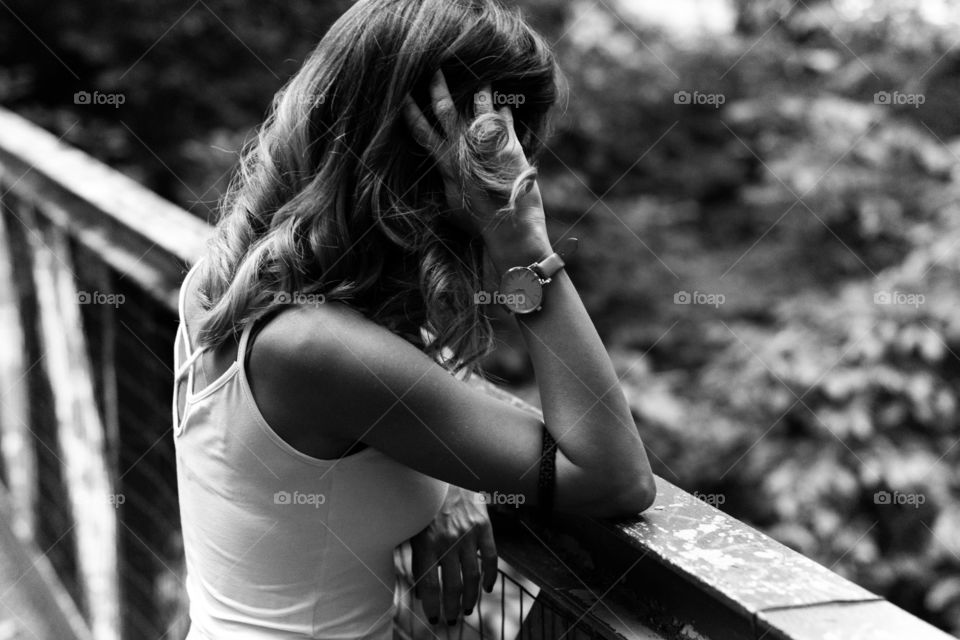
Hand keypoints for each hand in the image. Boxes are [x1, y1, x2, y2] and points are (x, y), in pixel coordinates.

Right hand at [402, 69, 545, 240]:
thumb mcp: (455, 208)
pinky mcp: (509, 149)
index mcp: (446, 166)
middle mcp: (463, 153)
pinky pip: (505, 123)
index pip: (421, 132)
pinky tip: (506, 104)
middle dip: (438, 89)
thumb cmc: (478, 226)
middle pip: (445, 112)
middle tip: (434, 68)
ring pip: (479, 110)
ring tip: (482, 77)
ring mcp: (486, 149)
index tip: (402, 96)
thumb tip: (444, 180)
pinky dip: (504, 113)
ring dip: (480, 92)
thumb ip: (448, 188)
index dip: (410, 113)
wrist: (509, 232)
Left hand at [408, 485, 497, 624]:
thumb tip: (420, 593)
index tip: (434, 619)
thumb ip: (416, 559)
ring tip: (467, 609)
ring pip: (472, 576)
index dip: (432, 607)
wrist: (443, 471)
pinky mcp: (483, 526)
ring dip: (470, 597)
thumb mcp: (413, 529)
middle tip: (452, 620)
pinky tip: (487, 589)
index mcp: (426, 544)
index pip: (430, 586)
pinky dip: (491, 576)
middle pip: (453, 586)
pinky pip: (491, 558)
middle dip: (452, 607)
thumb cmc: (424, 504)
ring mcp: (468, 534)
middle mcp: (448, 541)